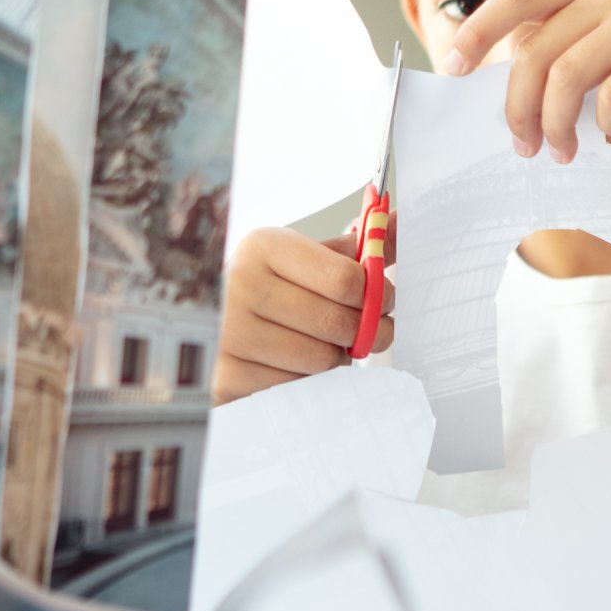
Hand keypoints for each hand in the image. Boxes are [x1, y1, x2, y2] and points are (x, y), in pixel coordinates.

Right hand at [212, 226, 394, 404]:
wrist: (211, 322)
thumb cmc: (270, 287)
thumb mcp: (305, 257)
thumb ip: (355, 248)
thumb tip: (399, 223)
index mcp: (264, 247)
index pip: (345, 278)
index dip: (376, 294)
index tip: (383, 300)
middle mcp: (241, 285)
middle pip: (336, 323)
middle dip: (366, 331)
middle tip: (370, 331)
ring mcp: (229, 333)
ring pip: (320, 360)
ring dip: (336, 358)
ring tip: (327, 344)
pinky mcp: (226, 376)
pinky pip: (297, 387)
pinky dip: (309, 381)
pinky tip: (298, 364)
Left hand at [440, 0, 610, 161]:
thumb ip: (574, 59)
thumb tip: (512, 99)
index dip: (479, 30)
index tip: (453, 69)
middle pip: (535, 50)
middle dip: (518, 107)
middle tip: (524, 147)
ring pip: (567, 74)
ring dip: (556, 125)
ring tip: (563, 153)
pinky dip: (607, 124)